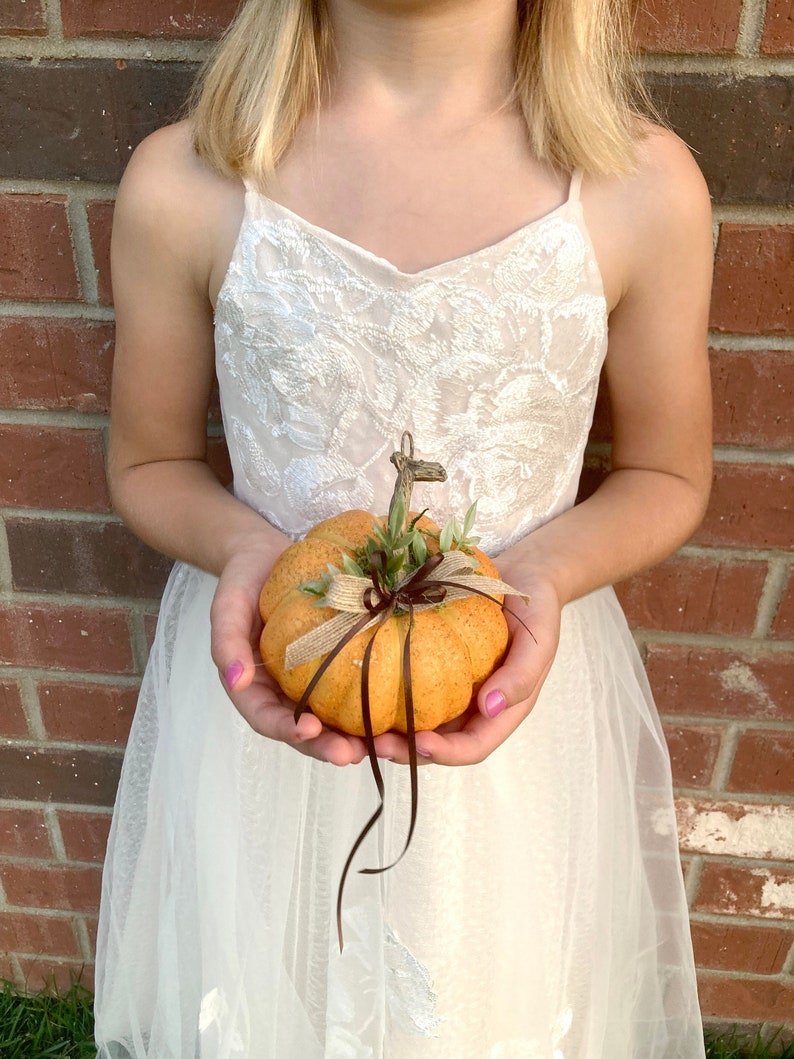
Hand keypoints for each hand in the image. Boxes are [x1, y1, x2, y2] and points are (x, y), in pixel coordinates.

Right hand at [210, 539, 368, 766]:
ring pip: (332, 719)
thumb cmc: (243, 579)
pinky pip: (352, 689)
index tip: (308, 729)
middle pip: (304, 730)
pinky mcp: (335, 665)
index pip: (267, 718)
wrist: (266, 555)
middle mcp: (283, 691)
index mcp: (253, 686)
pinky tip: (396, 711)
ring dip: (355, 737)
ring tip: (381, 746)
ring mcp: (310, 681)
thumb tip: (235, 681)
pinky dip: (371, 704)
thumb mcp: (227, 605)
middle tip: (353, 754)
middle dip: (327, 747)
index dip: (286, 730)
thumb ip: (226, 642)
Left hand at [372, 570, 561, 765]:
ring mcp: (450, 687)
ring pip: (417, 720)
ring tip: (357, 727)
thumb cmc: (536, 609)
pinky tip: (360, 684)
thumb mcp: (539, 641)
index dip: (447, 753)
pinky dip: (385, 692)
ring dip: (389, 730)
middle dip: (406, 751)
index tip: (420, 744)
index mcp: (501, 711)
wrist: (523, 573)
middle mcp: (472, 707)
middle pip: (437, 743)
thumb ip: (520, 676)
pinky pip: (407, 684)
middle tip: (374, 744)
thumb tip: (490, 707)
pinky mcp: (431, 663)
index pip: (473, 747)